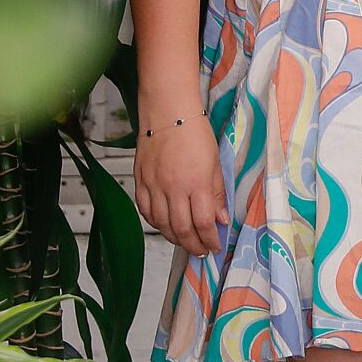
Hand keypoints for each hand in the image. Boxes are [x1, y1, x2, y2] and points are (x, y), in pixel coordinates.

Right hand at [133, 114, 227, 257]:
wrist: (168, 111)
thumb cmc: (195, 132)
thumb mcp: (215, 162)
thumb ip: (217, 194)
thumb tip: (221, 220)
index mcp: (197, 182)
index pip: (203, 223)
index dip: (210, 240)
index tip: (215, 246)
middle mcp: (173, 188)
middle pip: (182, 230)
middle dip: (194, 245)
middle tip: (202, 251)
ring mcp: (154, 186)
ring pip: (162, 225)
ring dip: (175, 239)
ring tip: (186, 242)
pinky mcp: (140, 181)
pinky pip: (146, 212)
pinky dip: (156, 224)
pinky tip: (165, 226)